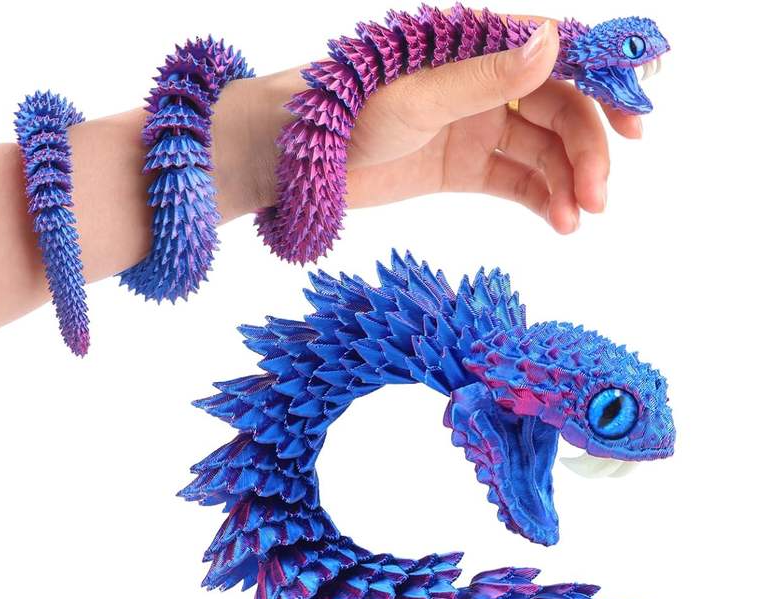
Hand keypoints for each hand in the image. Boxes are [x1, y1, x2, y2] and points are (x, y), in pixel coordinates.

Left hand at [231, 18, 642, 236]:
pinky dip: (541, 200)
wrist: (297, 161)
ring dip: (567, 182)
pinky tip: (560, 222)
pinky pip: (516, 180)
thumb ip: (485, 75)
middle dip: (586, 151)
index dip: (604, 83)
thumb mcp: (418, 97)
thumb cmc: (346, 113)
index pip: (560, 57)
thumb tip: (553, 38)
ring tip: (578, 219)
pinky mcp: (464, 167)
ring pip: (542, 151)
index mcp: (479, 47)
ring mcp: (477, 126)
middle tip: (599, 196)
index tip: (639, 118)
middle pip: (559, 112)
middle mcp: (486, 82)